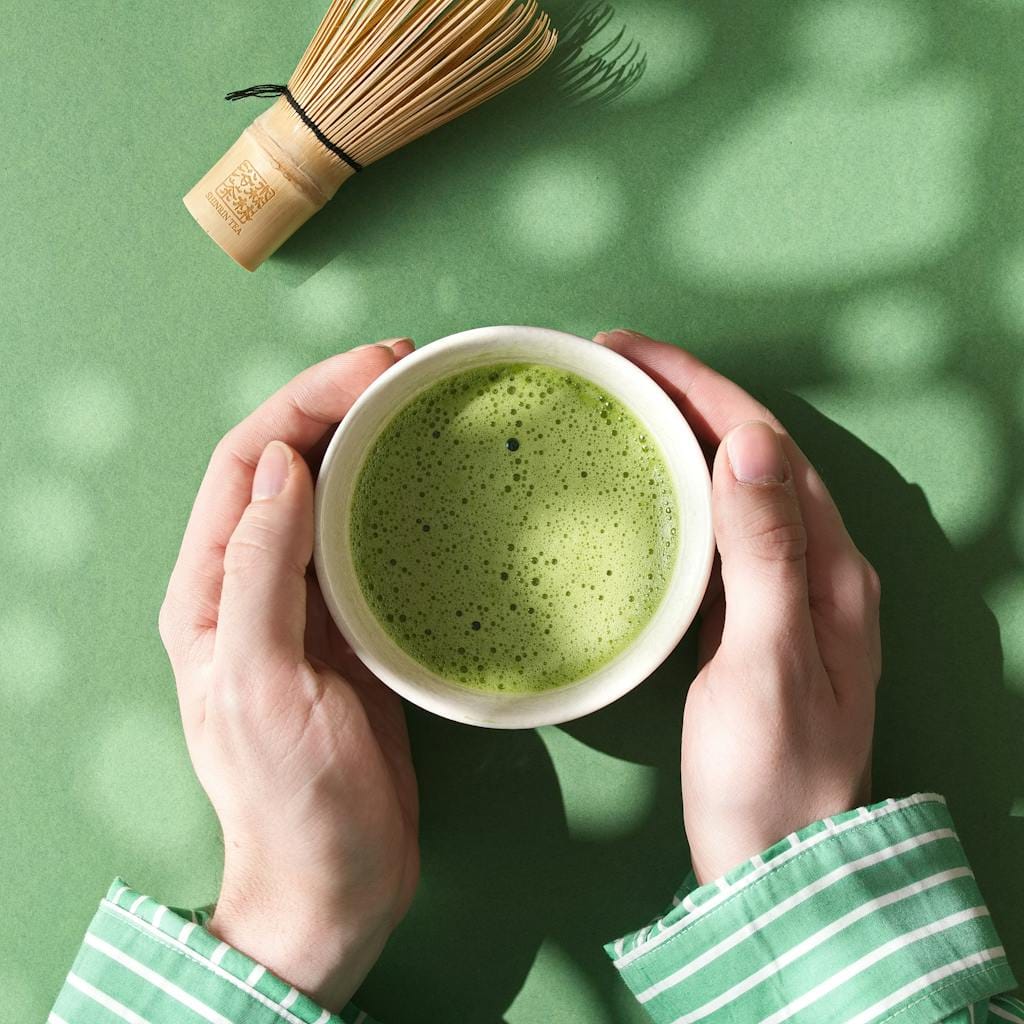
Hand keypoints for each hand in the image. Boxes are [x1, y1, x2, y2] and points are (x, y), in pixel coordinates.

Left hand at [158, 340, 419, 1010]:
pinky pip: (371, 541)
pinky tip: (435, 481)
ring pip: (332, 494)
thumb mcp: (259, 687)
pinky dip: (399, 497)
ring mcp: (307, 601)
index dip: (303, 399)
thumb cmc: (290, 799)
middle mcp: (252, 582)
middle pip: (290, 462)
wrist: (336, 879)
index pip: (247, 462)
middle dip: (339, 401)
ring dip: (371, 440)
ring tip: (424, 402)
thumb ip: (258, 577)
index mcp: (210, 590)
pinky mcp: (356, 626)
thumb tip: (282, 470)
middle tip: (408, 366)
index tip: (372, 367)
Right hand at [595, 330, 879, 885]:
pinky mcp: (751, 620)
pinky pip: (717, 532)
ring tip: (623, 407)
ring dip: (681, 437)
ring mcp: (785, 593)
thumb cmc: (771, 771)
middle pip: (751, 454)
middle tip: (613, 366)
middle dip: (686, 397)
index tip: (632, 352)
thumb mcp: (768, 658)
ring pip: (732, 488)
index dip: (701, 387)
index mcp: (831, 564)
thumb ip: (766, 551)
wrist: (776, 859)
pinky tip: (646, 488)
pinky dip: (679, 493)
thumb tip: (749, 443)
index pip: (766, 444)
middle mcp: (816, 566)